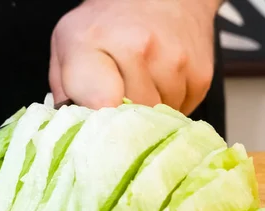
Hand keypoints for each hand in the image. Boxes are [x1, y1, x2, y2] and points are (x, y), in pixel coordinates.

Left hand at [49, 0, 220, 113]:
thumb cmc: (108, 24)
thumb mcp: (69, 44)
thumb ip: (64, 88)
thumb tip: (75, 132)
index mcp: (93, 42)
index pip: (99, 104)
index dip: (98, 123)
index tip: (97, 125)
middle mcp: (139, 48)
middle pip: (130, 120)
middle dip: (122, 118)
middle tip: (117, 97)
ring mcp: (174, 62)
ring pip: (157, 120)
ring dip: (148, 113)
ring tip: (141, 84)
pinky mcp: (200, 76)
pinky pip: (181, 113)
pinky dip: (170, 106)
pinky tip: (161, 82)